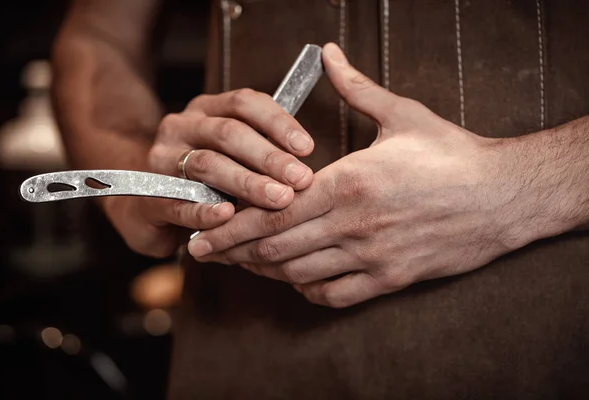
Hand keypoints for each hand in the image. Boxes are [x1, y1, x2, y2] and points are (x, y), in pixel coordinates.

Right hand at [148, 89, 314, 208]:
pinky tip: (228, 216)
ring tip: (278, 199)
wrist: (147, 203)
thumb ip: (263, 151)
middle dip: (269, 157)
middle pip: (228, 133)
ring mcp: (161, 159)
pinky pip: (178, 201)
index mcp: (207, 110)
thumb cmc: (206, 181)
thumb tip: (306, 160)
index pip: (244, 103)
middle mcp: (181, 126)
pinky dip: (204, 210)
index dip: (278, 123)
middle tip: (300, 180)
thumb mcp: (233, 157)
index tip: (306, 148)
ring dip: (246, 182)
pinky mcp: (148, 195)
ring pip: (206, 164)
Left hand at [188, 43, 523, 306]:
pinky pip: (336, 295)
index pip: (272, 211)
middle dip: (233, 252)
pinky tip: (297, 280)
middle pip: (275, 248)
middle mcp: (353, 225)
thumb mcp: (403, 115)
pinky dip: (309, 290)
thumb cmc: (453, 154)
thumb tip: (329, 54)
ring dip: (266, 271)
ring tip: (244, 263)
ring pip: (299, 274)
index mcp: (348, 182)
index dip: (230, 227)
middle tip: (206, 253)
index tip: (202, 235)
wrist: (504, 196)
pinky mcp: (392, 279)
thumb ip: (356, 88)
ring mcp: (372, 256)